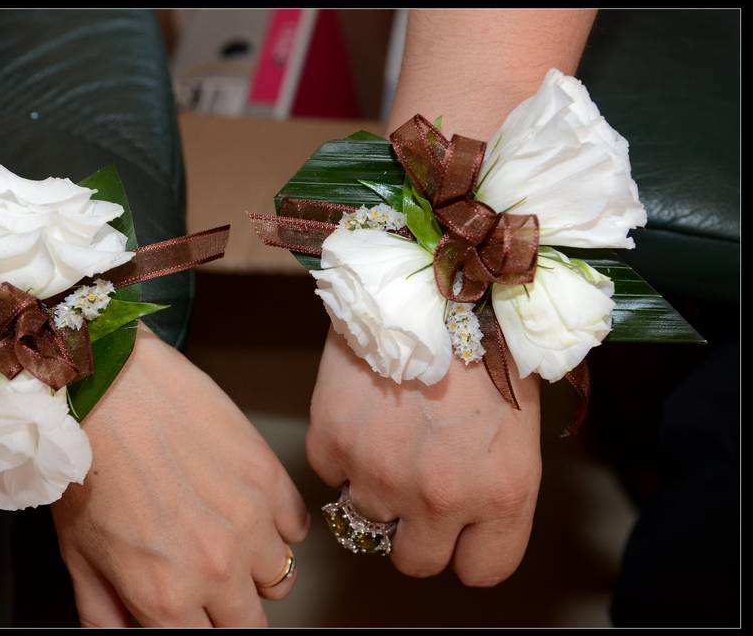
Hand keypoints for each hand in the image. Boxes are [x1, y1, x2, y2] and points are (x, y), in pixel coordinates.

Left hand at [52, 324, 309, 626]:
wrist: (107, 386)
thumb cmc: (85, 463)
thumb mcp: (78, 556)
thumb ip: (107, 616)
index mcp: (165, 598)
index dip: (198, 629)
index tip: (195, 617)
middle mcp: (216, 570)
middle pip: (250, 625)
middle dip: (228, 610)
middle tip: (208, 581)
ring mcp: (252, 523)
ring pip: (280, 578)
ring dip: (256, 569)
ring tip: (226, 537)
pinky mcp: (270, 478)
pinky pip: (296, 528)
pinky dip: (277, 525)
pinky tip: (246, 505)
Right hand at [307, 328, 540, 585]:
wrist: (437, 276)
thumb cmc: (490, 342)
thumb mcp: (516, 427)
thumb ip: (490, 486)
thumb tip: (458, 518)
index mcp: (502, 493)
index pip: (483, 571)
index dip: (467, 548)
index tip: (458, 526)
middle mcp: (441, 496)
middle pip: (416, 562)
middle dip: (414, 530)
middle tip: (415, 484)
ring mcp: (380, 472)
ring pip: (365, 521)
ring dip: (374, 489)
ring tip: (388, 435)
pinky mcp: (333, 441)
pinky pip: (329, 474)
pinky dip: (341, 451)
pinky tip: (362, 410)